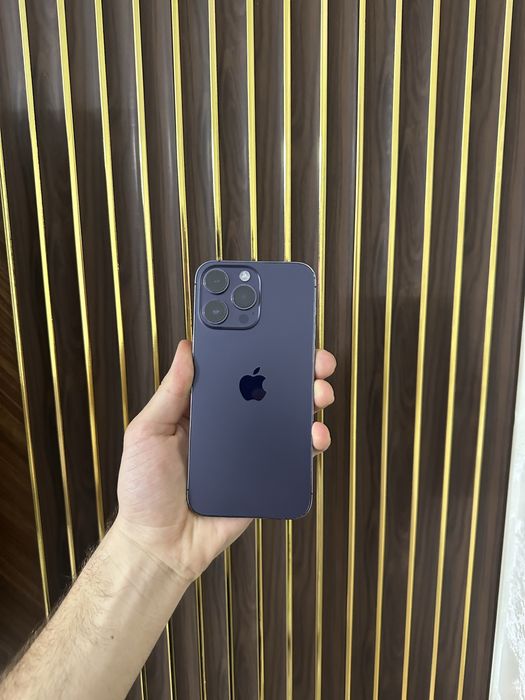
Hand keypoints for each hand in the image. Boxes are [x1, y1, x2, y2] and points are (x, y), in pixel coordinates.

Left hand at [114, 340, 335, 583]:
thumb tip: (187, 349)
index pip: (236, 371)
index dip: (258, 350)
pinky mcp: (265, 477)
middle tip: (314, 361)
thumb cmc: (144, 489)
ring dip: (310, 401)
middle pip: (270, 390)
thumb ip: (171, 392)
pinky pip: (293, 456)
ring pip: (287, 419)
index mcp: (203, 409)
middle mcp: (231, 425)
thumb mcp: (147, 432)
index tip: (278, 332)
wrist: (161, 545)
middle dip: (297, 371)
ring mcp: (251, 450)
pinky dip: (309, 443)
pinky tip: (314, 435)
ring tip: (318, 393)